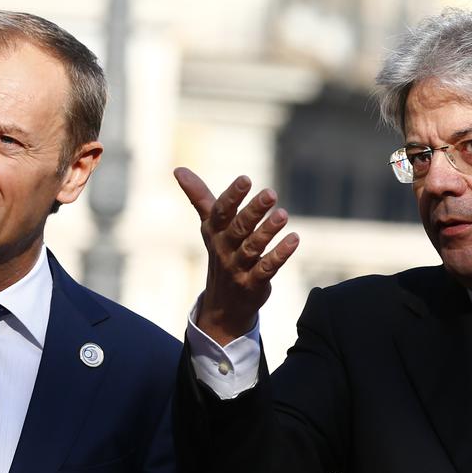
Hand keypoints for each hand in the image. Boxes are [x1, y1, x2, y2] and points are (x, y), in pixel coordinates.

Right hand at [174, 167, 298, 344]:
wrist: (222, 303)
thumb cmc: (221, 254)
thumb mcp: (210, 226)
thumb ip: (199, 197)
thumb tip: (178, 169)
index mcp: (214, 231)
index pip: (220, 212)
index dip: (232, 196)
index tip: (245, 179)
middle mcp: (224, 248)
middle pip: (238, 228)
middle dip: (253, 211)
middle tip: (271, 193)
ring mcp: (237, 268)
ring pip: (252, 248)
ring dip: (268, 231)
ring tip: (283, 215)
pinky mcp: (252, 283)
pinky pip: (266, 268)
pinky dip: (280, 255)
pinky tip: (294, 239)